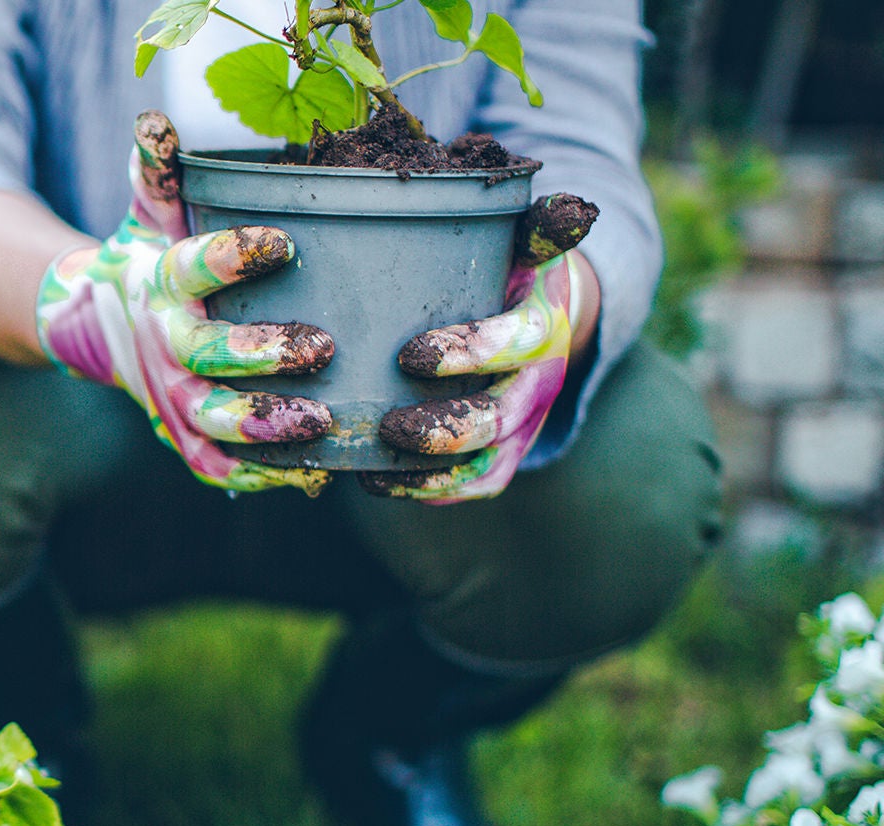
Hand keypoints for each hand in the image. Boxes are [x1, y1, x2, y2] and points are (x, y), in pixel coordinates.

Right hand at [36, 111, 336, 494]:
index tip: (286, 242)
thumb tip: (156, 120)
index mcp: (163, 284)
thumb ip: (161, 172)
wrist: (97, 327)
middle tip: (321, 346)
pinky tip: (311, 474)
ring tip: (323, 419)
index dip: (236, 256)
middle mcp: (164, 346)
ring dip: (267, 425)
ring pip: (215, 421)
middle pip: (207, 356)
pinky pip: (218, 465)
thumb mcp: (151, 213)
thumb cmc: (149, 259)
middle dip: (261, 355)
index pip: (196, 267)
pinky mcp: (183, 436)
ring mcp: (173, 398)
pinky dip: (259, 475)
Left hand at [362, 195, 599, 502]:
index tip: (409, 356)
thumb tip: (574, 210)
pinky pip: (475, 485)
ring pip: (487, 463)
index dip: (470, 353)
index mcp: (544, 323)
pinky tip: (377, 483)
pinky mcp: (504, 452)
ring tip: (375, 466)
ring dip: (433, 472)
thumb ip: (537, 225)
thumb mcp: (525, 239)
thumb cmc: (511, 266)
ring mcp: (523, 423)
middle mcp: (539, 380)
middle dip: (445, 429)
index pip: (517, 343)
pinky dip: (430, 491)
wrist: (542, 309)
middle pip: (501, 418)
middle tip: (388, 426)